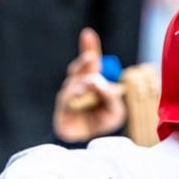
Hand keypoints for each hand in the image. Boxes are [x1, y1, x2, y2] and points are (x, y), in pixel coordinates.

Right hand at [52, 28, 125, 142]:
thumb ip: (110, 96)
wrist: (86, 145)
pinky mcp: (63, 102)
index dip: (90, 47)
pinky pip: (69, 93)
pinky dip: (76, 93)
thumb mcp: (114, 111)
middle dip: (85, 56)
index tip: (87, 33)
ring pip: (77, 79)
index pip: (94, 62)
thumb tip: (98, 81)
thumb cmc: (101, 126)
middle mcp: (82, 84)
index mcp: (96, 83)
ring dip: (85, 83)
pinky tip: (80, 96)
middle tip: (89, 56)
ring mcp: (71, 92)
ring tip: (89, 90)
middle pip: (82, 65)